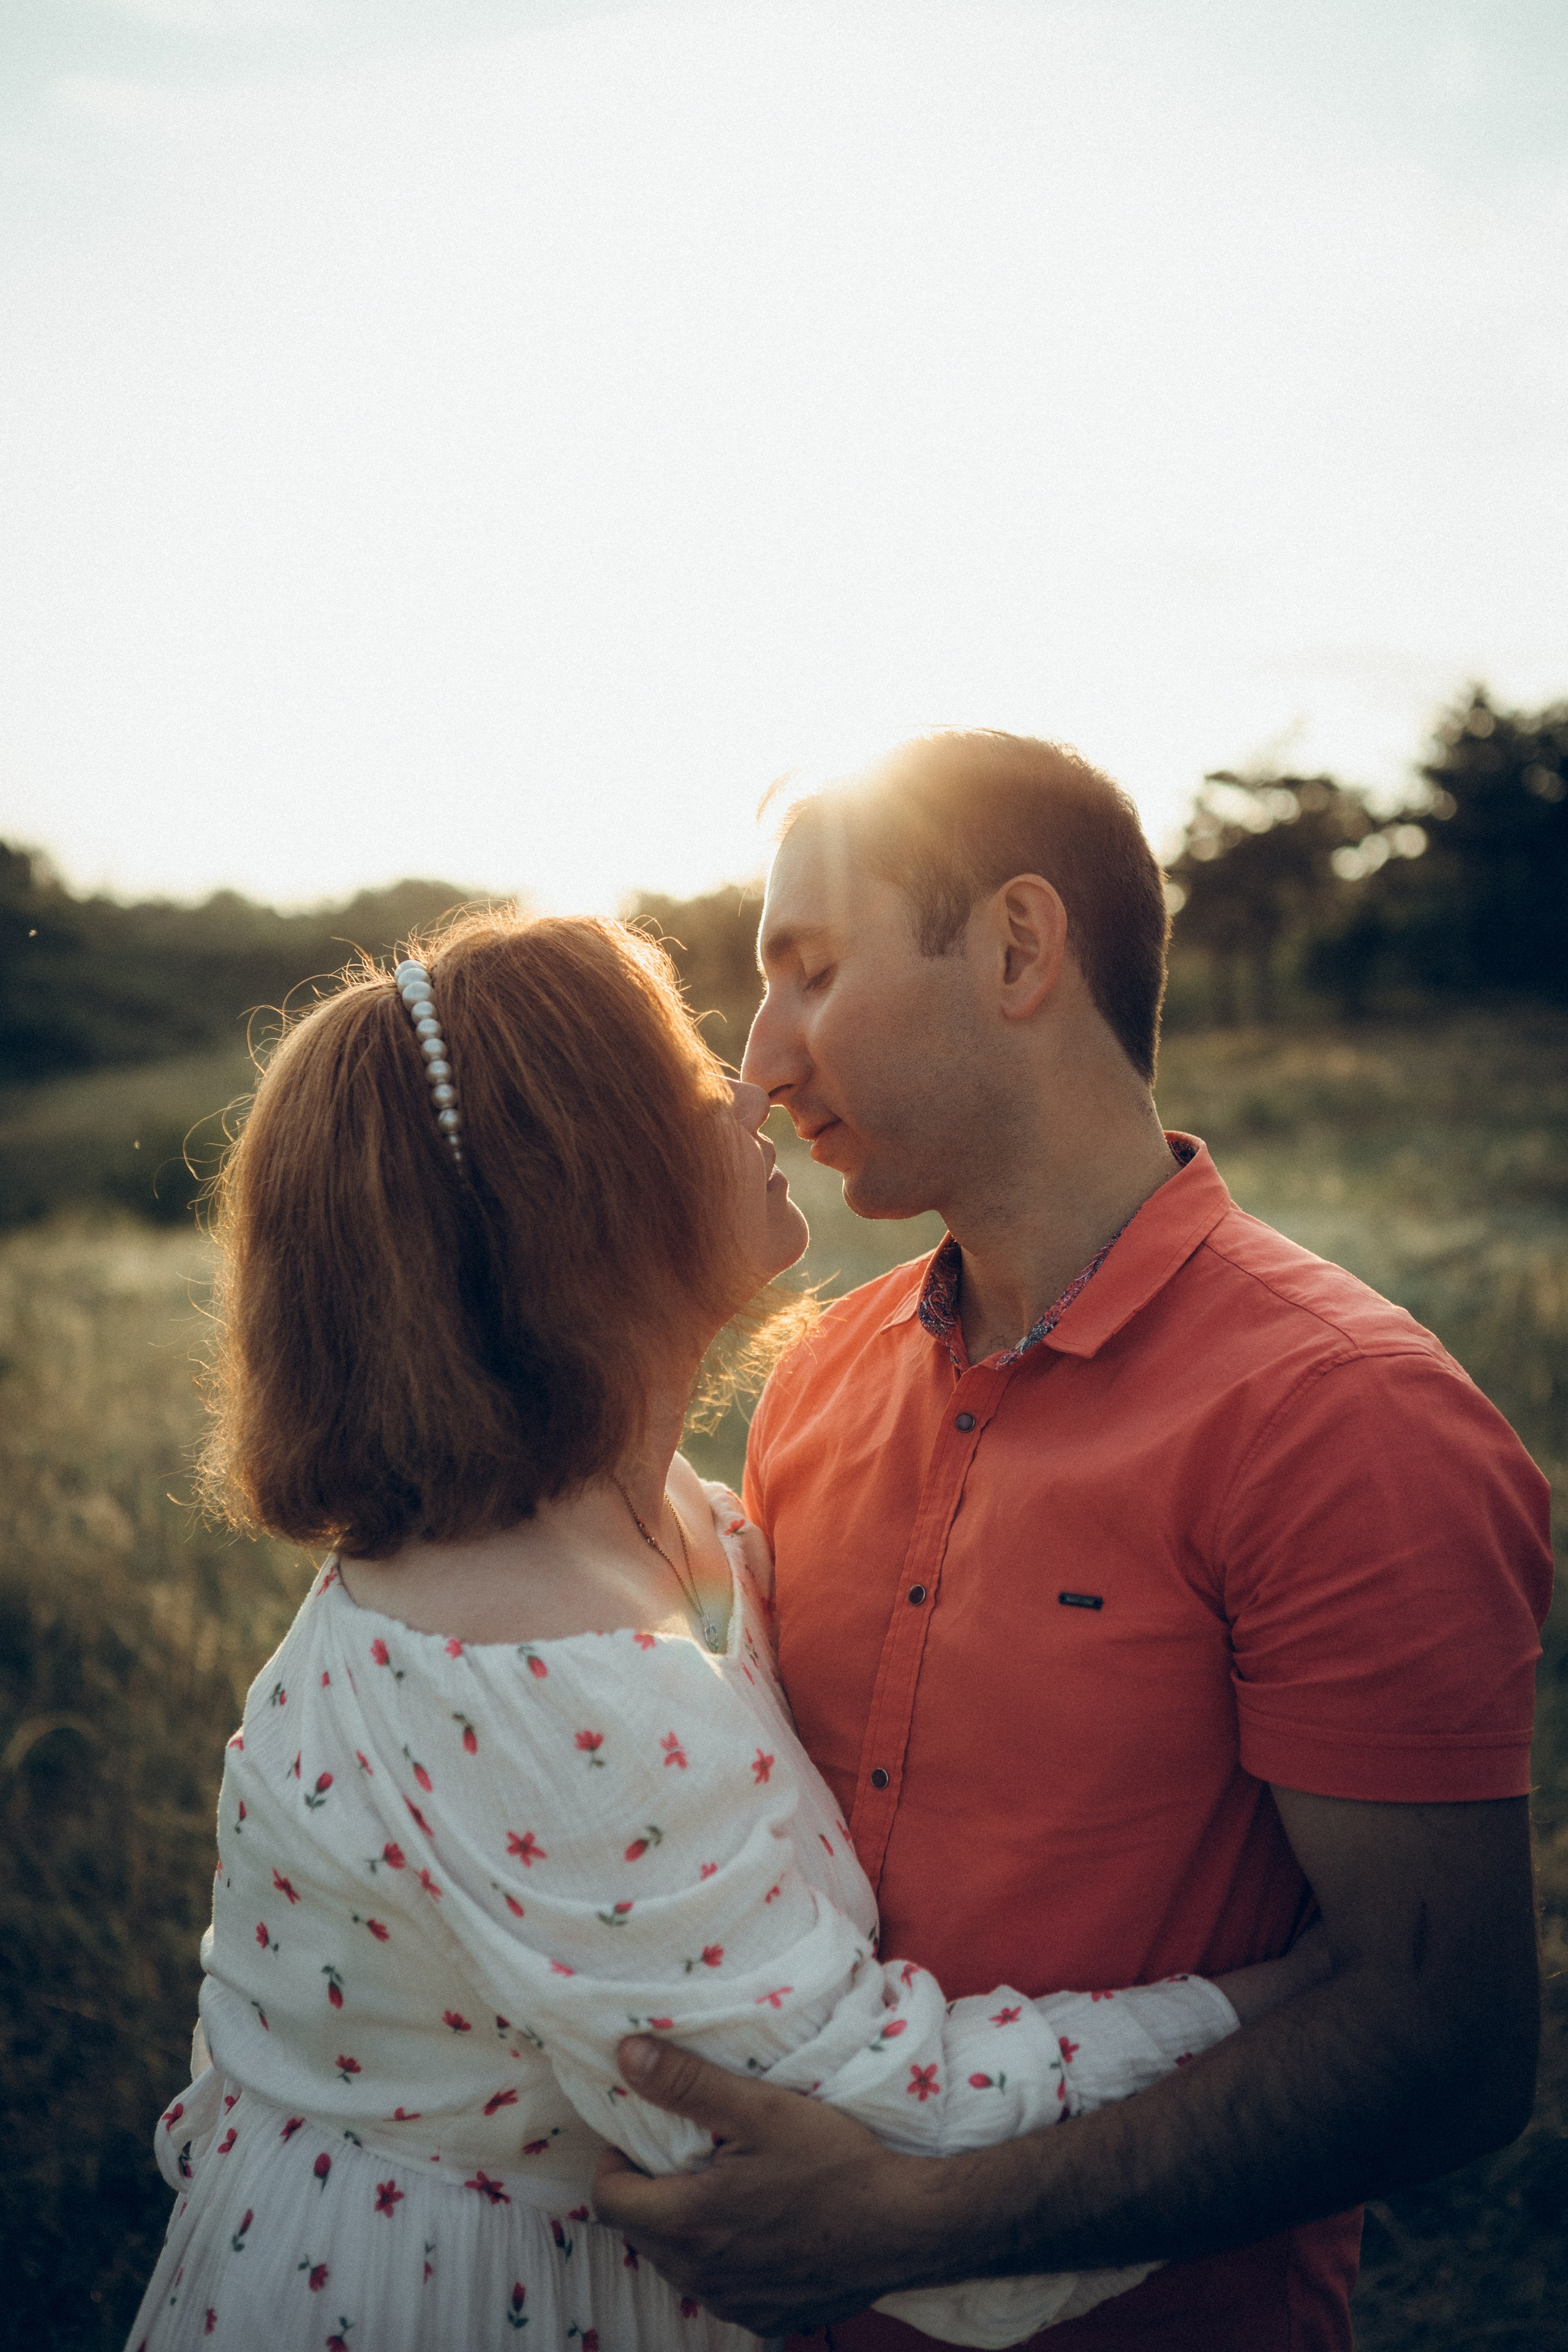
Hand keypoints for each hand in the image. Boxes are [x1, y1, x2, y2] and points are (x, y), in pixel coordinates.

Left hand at [590, 2034, 939, 2333]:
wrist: (906, 2226)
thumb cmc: (835, 2163)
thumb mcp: (761, 2109)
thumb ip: (687, 2082)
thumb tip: (627, 2053)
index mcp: (689, 2224)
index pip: (608, 2201)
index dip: (614, 2164)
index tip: (640, 2138)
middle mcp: (702, 2277)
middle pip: (642, 2233)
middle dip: (651, 2192)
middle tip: (687, 2154)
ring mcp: (735, 2305)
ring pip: (679, 2265)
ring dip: (686, 2227)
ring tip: (726, 2186)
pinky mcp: (767, 2319)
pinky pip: (721, 2290)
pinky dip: (724, 2259)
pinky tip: (759, 2227)